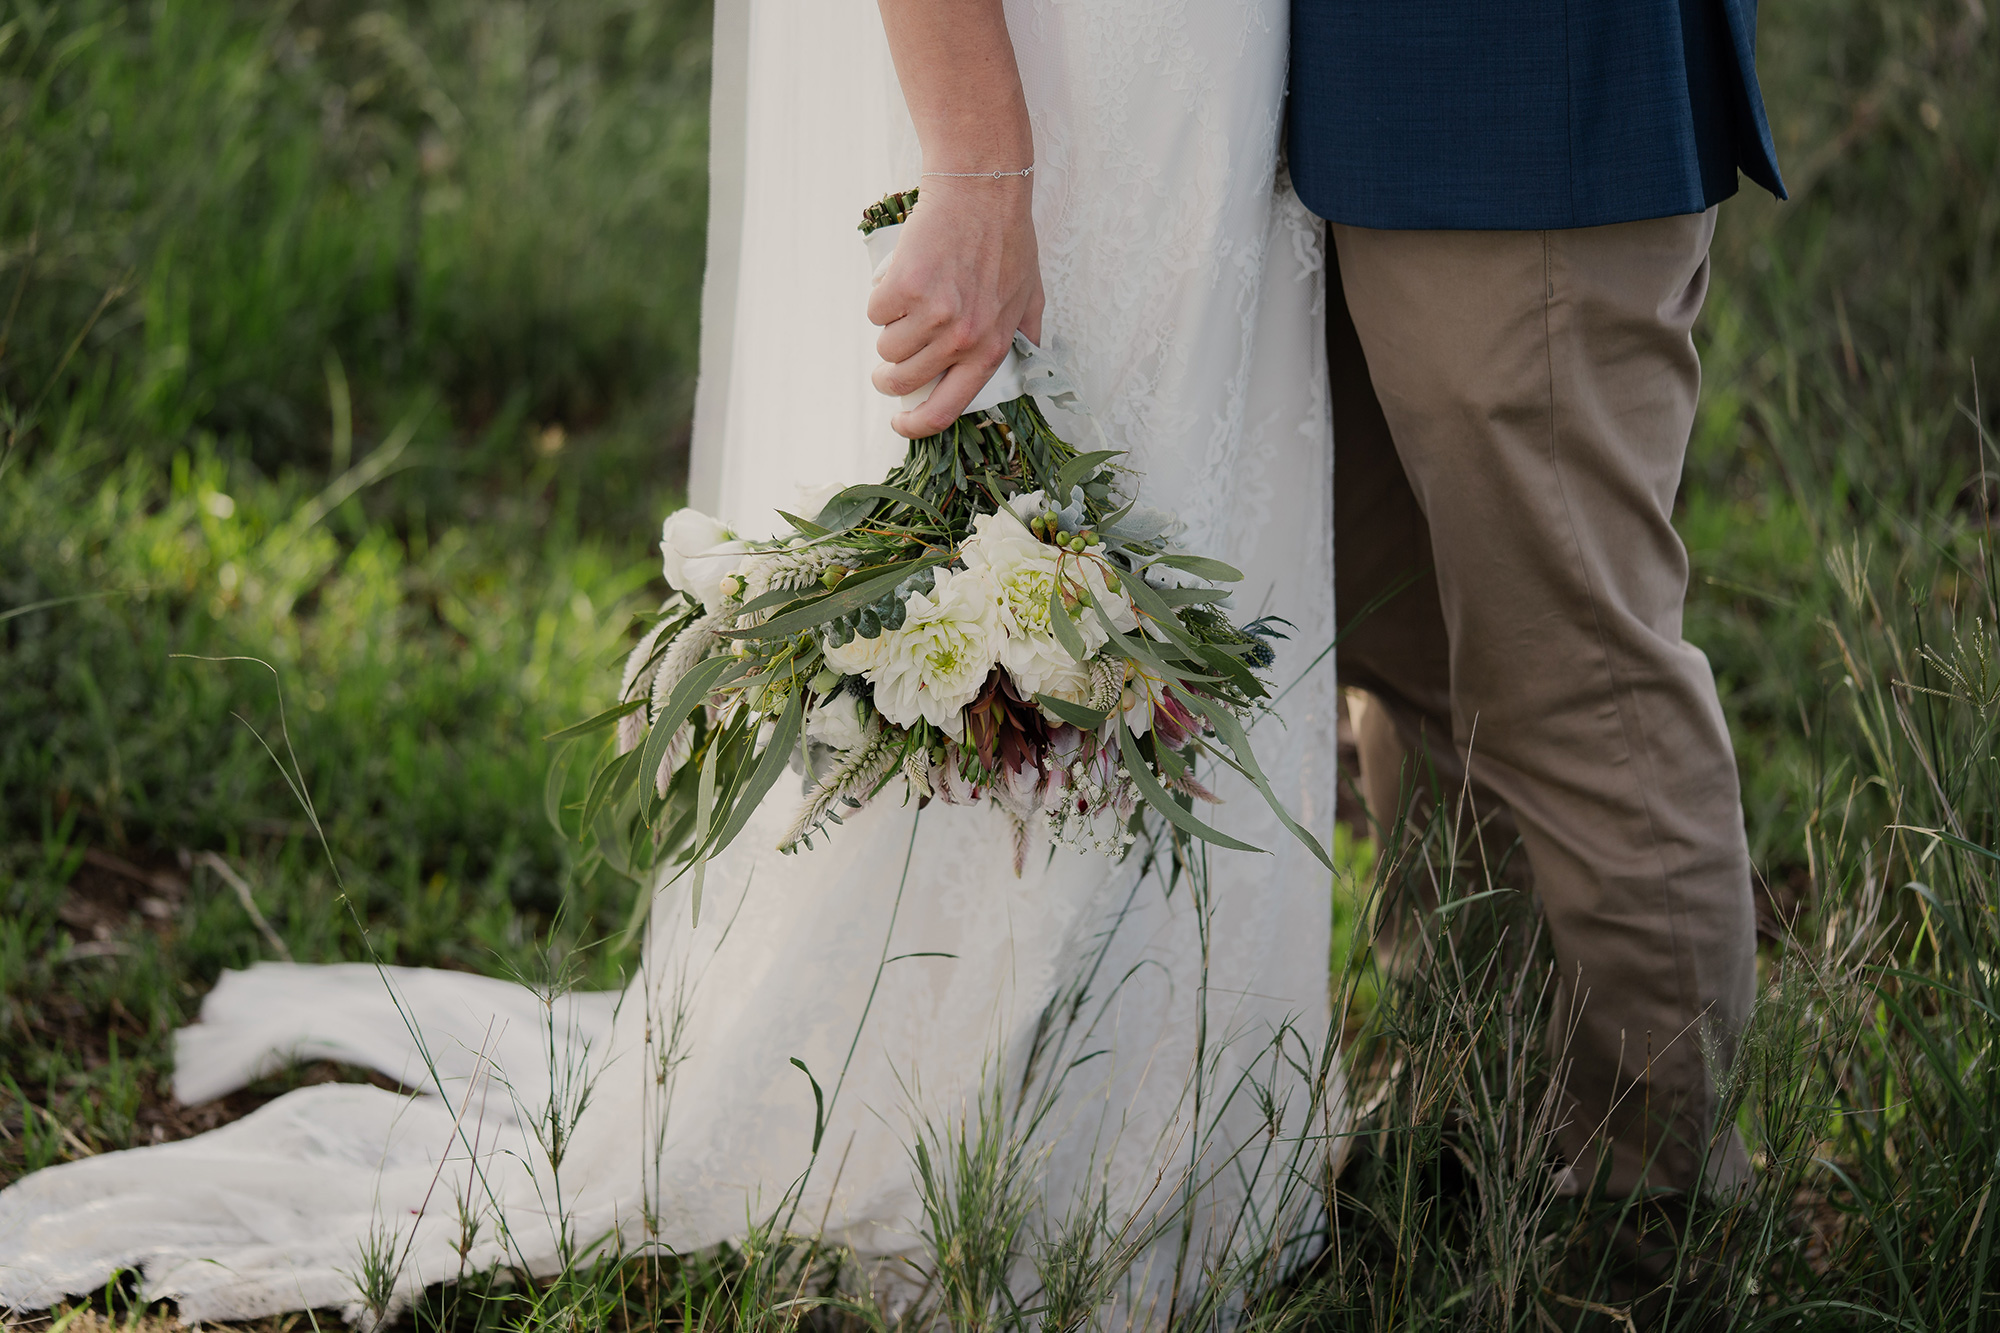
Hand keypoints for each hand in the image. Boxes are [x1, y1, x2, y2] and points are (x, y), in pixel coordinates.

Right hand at [867, 177, 1043, 437]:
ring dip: (888, 329)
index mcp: (990, 349)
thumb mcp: (1029, 294)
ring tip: (907, 302)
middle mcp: (961, 338)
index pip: (946, 409)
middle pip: (903, 381)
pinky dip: (881, 298)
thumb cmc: (1006, 238)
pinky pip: (875, 310)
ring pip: (886, 346)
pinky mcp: (905, 287)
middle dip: (889, 374)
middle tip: (888, 359)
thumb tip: (1025, 362)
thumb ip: (1025, 333)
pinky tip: (902, 277)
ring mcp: (932, 313)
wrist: (983, 190)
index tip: (900, 423)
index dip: (916, 425)